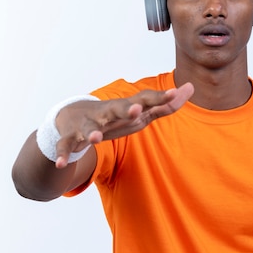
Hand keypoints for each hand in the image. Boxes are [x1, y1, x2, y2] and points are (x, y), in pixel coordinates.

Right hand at [53, 82, 193, 167]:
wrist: (70, 116)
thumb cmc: (113, 116)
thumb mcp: (139, 112)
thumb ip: (165, 104)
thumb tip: (190, 88)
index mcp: (124, 108)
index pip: (143, 100)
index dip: (158, 98)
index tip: (174, 93)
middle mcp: (106, 113)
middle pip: (117, 109)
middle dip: (126, 109)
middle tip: (136, 110)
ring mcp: (87, 124)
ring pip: (90, 128)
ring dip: (93, 132)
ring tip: (96, 138)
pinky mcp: (71, 137)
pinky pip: (66, 146)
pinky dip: (63, 154)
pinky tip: (62, 164)